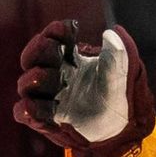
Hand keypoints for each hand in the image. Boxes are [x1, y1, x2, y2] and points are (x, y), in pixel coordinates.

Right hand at [13, 21, 155, 156]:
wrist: (128, 128)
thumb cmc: (124, 95)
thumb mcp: (125, 71)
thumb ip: (120, 52)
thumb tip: (113, 31)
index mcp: (74, 60)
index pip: (56, 40)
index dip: (56, 32)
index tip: (65, 29)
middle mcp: (58, 76)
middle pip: (36, 58)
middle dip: (40, 50)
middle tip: (53, 48)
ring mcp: (51, 97)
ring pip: (28, 85)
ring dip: (34, 79)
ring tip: (45, 77)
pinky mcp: (48, 120)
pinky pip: (26, 113)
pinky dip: (27, 109)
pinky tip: (33, 107)